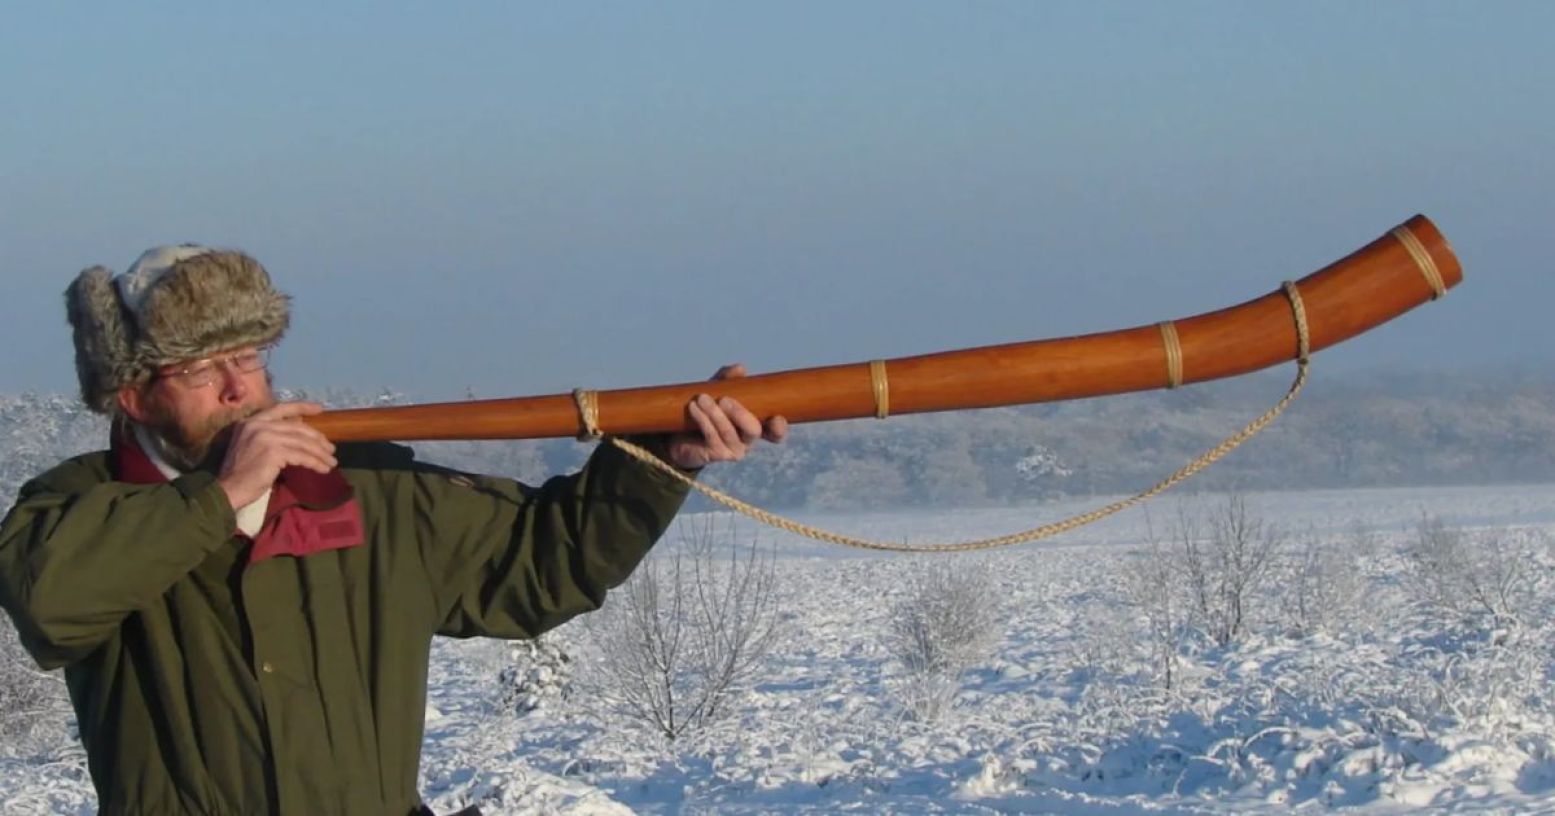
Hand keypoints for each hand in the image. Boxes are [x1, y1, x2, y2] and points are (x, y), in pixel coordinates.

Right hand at [216, 401, 337, 508]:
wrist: (228, 489)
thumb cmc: (241, 473)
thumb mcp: (254, 446)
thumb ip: (271, 435)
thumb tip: (299, 431)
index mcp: (251, 421)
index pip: (281, 408)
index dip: (302, 407)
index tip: (319, 409)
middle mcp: (258, 425)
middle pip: (297, 427)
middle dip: (318, 438)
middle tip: (331, 449)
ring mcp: (266, 436)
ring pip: (303, 443)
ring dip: (320, 454)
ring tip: (332, 463)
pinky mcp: (274, 451)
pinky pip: (302, 456)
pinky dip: (315, 463)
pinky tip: (323, 469)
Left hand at [664, 364, 787, 469]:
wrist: (680, 434)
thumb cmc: (707, 410)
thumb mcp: (718, 391)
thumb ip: (729, 380)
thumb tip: (740, 368)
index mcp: (755, 426)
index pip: (775, 433)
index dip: (779, 428)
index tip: (776, 418)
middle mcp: (748, 440)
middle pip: (753, 431)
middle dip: (740, 414)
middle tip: (724, 399)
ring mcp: (733, 450)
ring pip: (728, 432)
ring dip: (714, 413)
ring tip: (702, 398)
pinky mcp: (716, 455)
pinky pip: (712, 436)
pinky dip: (703, 420)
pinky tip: (694, 407)